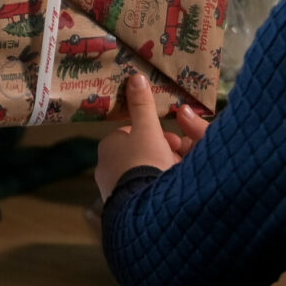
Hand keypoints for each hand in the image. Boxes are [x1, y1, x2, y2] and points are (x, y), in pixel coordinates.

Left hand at [93, 74, 209, 200]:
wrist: (144, 208)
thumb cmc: (145, 162)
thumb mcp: (148, 130)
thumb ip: (143, 105)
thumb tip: (135, 77)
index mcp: (108, 146)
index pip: (133, 134)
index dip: (156, 134)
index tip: (174, 140)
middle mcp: (105, 168)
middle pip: (140, 154)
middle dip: (161, 152)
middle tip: (179, 157)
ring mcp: (112, 189)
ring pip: (142, 173)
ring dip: (161, 170)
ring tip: (177, 175)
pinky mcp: (122, 207)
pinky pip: (142, 192)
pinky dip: (155, 188)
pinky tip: (168, 191)